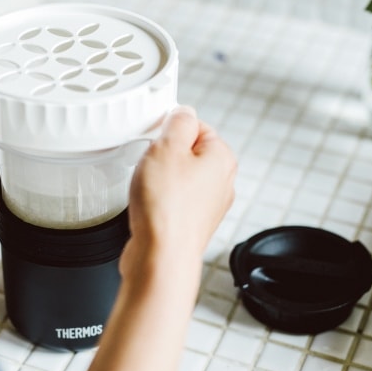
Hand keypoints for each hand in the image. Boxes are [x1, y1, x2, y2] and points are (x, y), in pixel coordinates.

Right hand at [123, 106, 235, 271]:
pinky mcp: (192, 224)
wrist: (161, 257)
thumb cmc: (167, 209)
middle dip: (164, 156)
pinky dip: (159, 201)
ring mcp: (208, 206)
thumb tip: (183, 113)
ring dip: (160, 180)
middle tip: (150, 164)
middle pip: (187, 153)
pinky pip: (173, 201)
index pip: (196, 125)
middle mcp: (221, 183)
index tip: (156, 137)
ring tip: (148, 189)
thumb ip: (177, 122)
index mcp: (222, 158)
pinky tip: (149, 206)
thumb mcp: (167, 147)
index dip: (170, 129)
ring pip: (179, 178)